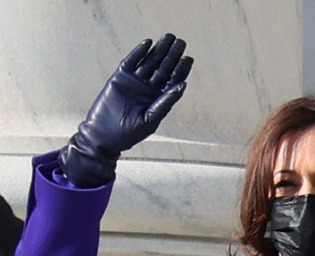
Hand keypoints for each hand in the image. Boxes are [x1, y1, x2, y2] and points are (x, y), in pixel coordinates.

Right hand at [59, 33, 193, 186]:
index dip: (181, 69)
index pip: (173, 80)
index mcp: (159, 98)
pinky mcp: (120, 78)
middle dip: (172, 55)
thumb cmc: (129, 133)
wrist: (103, 136)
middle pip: (163, 67)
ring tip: (169, 37)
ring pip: (149, 62)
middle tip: (181, 42)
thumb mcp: (150, 118)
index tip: (189, 58)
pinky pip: (131, 62)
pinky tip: (148, 43)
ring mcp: (135, 82)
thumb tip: (183, 85)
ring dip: (159, 50)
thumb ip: (165, 102)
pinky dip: (139, 52)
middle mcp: (149, 88)